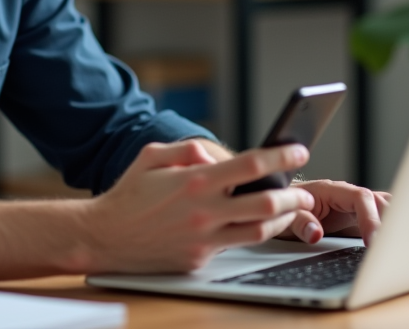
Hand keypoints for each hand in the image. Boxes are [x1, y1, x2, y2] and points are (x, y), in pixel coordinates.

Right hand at [82, 140, 314, 273]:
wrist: (104, 238)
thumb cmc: (129, 194)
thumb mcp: (152, 156)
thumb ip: (188, 149)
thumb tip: (216, 153)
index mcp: (194, 181)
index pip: (250, 166)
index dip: (280, 157)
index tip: (299, 150)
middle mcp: (203, 211)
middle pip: (266, 204)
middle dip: (295, 196)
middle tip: (304, 192)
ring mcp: (203, 239)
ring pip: (260, 231)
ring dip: (284, 220)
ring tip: (292, 210)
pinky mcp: (200, 259)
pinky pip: (236, 246)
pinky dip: (252, 233)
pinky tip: (259, 224)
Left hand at [284, 180, 390, 245]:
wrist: (277, 205)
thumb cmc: (281, 208)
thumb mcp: (284, 217)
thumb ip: (299, 222)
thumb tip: (316, 234)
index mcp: (330, 190)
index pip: (361, 197)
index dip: (370, 218)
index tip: (373, 241)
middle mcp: (346, 195)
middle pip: (379, 201)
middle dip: (392, 220)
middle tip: (398, 245)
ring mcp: (353, 206)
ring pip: (384, 207)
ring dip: (397, 221)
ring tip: (407, 242)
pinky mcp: (357, 218)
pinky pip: (380, 217)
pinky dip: (392, 226)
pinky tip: (400, 241)